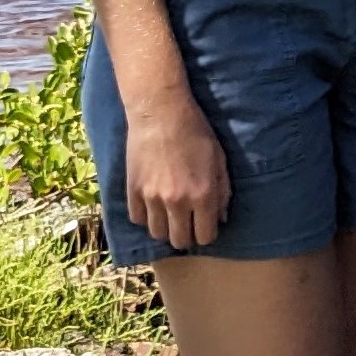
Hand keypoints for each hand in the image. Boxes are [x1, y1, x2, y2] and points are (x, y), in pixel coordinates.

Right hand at [123, 87, 230, 251]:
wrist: (161, 114)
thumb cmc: (196, 134)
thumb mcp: (219, 160)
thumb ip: (223, 192)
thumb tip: (221, 218)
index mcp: (203, 195)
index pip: (205, 236)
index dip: (207, 234)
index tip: (206, 226)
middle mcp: (177, 202)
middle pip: (180, 241)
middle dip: (187, 236)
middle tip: (189, 223)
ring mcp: (151, 198)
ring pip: (157, 234)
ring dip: (166, 228)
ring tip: (171, 215)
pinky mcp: (132, 191)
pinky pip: (138, 219)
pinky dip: (146, 217)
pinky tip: (154, 205)